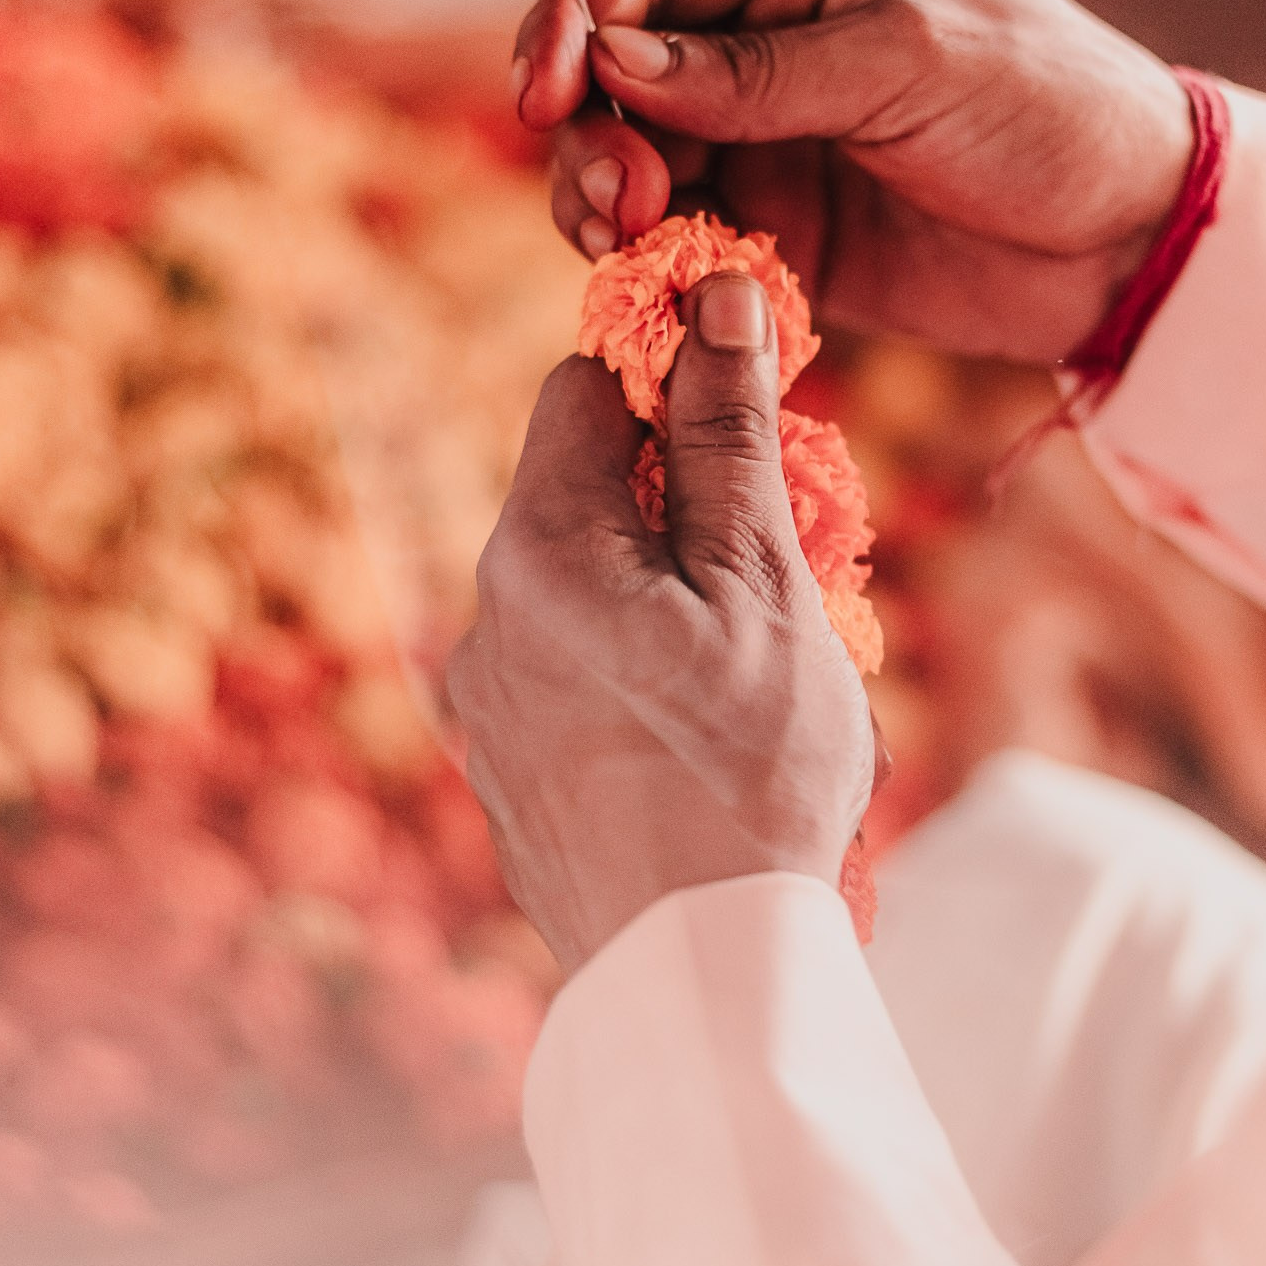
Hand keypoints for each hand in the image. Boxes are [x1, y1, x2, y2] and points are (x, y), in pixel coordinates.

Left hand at [446, 276, 875, 971]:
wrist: (701, 975)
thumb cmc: (749, 771)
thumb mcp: (762, 579)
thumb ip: (728, 431)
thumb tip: (715, 290)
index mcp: (536, 546)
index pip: (585, 388)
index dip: (674, 391)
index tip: (755, 443)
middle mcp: (484, 614)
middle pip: (586, 493)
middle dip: (685, 510)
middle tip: (782, 581)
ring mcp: (488, 703)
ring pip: (587, 591)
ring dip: (667, 601)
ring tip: (752, 685)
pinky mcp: (508, 773)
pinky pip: (576, 678)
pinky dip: (638, 681)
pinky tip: (704, 749)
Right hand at [512, 0, 1194, 366]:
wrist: (1137, 239)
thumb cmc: (1051, 107)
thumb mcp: (913, 65)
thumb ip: (762, 71)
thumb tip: (617, 62)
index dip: (577, 17)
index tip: (552, 86)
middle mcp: (767, 49)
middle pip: (616, 74)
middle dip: (588, 128)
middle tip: (613, 197)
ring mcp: (770, 148)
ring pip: (636, 166)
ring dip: (608, 201)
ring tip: (628, 242)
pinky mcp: (784, 244)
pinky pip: (685, 250)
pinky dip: (657, 270)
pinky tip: (665, 291)